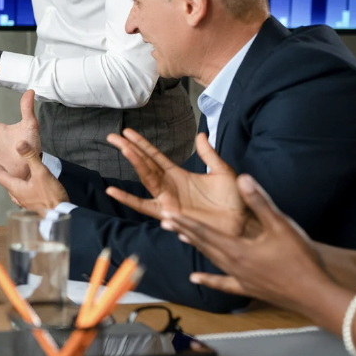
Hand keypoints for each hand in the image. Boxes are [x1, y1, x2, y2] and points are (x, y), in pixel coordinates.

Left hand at [0, 141, 68, 212]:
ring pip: (14, 189)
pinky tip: (28, 185)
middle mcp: (17, 196)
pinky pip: (22, 193)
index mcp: (16, 188)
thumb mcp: (41, 173)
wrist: (59, 215)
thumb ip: (31, 158)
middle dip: (2, 173)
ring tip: (13, 174)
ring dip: (11, 180)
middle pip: (6, 183)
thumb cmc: (50, 195)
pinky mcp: (33, 205)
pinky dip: (20, 186)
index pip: (0, 175)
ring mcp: (25, 202)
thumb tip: (19, 144)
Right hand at [104, 130, 248, 236]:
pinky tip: (113, 191)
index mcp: (179, 175)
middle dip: (129, 149)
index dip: (141, 144)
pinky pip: (144, 206)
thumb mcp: (222, 172)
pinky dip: (128, 199)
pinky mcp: (168, 213)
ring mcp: (167, 199)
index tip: (126, 132)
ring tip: (123, 148)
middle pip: (144, 163)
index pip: (154, 156)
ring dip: (134, 163)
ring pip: (145, 177)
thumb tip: (201, 134)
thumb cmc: (234, 201)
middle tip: (112, 136)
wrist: (242, 223)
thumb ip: (209, 154)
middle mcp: (169, 186)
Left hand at [162, 175, 330, 312]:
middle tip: (164, 221)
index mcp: (237, 249)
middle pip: (203, 244)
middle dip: (184, 231)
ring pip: (211, 259)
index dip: (185, 221)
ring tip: (180, 237)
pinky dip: (209, 279)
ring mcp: (239, 279)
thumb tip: (243, 179)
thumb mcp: (280, 226)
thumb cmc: (300, 260)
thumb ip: (259, 202)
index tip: (166, 214)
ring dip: (196, 247)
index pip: (204, 231)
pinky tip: (195, 278)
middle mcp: (232, 264)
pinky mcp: (248, 289)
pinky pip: (223, 283)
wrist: (315, 295)